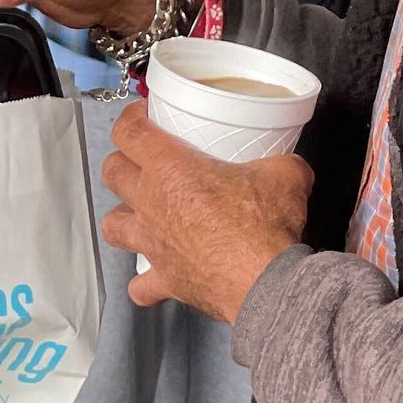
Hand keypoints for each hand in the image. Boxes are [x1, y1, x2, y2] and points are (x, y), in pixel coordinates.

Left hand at [100, 100, 311, 320]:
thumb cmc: (265, 227)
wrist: (265, 281)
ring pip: (112, 225)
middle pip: (112, 173)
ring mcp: (153, 243)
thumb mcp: (285, 174)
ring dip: (122, 216)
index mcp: (171, 167)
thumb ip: (282, 163)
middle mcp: (152, 202)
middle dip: (122, 162)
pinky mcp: (165, 279)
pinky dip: (143, 282)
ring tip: (138, 214)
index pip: (129, 132)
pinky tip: (154, 275)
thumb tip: (291, 166)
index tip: (140, 116)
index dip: (130, 118)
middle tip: (141, 160)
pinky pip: (139, 285)